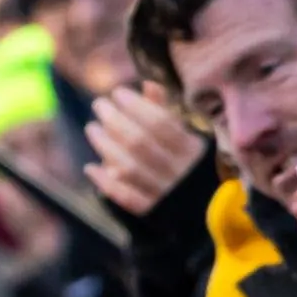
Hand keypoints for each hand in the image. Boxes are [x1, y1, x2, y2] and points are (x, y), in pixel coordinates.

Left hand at [85, 82, 207, 214]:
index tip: (117, 93)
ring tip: (91, 128)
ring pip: (128, 168)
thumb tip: (147, 84)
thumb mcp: (187, 138)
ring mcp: (164, 193)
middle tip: (99, 105)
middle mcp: (179, 170)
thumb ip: (165, 113)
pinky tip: (90, 167)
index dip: (136, 106)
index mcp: (192, 149)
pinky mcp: (151, 212)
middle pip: (139, 142)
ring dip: (105, 146)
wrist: (206, 211)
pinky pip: (125, 197)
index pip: (161, 123)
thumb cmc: (189, 164)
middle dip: (115, 121)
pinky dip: (105, 183)